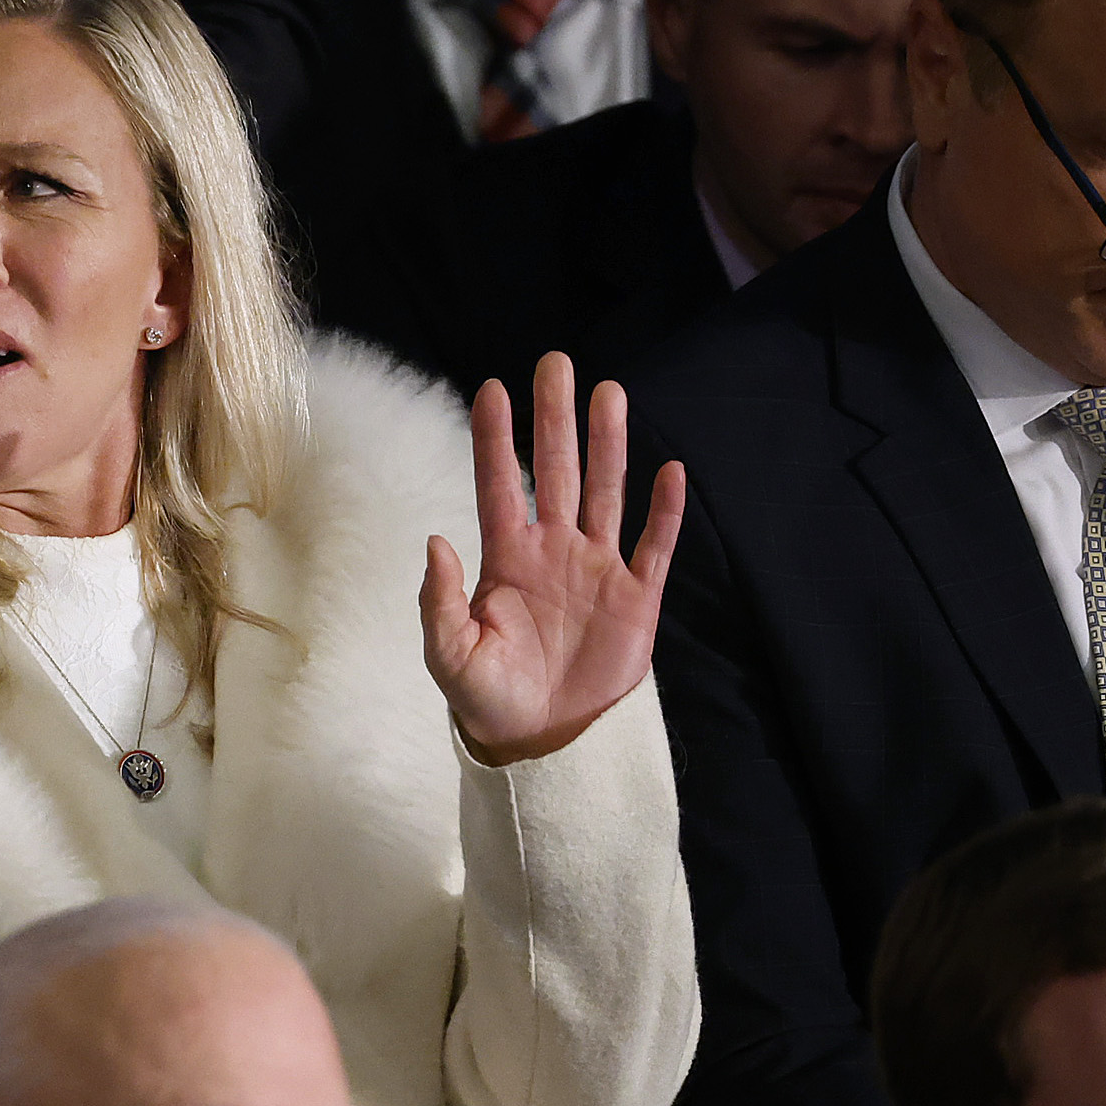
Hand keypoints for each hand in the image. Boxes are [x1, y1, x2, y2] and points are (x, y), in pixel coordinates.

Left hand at [425, 353, 682, 762]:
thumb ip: (438, 601)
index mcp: (507, 560)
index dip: (496, 439)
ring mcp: (598, 569)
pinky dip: (664, 510)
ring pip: (606, 492)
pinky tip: (670, 470)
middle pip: (558, 471)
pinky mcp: (637, 597)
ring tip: (609, 393)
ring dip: (609, 444)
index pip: (500, 485)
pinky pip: (655, 545)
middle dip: (556, 418)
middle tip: (556, 363)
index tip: (491, 389)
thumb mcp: (450, 656)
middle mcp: (554, 551)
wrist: (544, 743)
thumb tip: (436, 541)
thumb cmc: (490, 699)